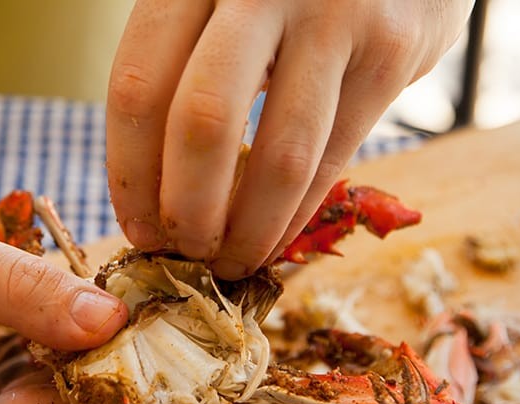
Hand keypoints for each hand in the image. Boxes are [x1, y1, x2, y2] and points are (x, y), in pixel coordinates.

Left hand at [106, 0, 473, 278]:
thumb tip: (158, 179)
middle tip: (183, 253)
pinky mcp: (390, 52)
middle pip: (201, 123)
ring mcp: (333, 16)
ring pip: (278, 155)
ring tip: (230, 262)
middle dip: (187, 210)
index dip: (129, 171)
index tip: (137, 227)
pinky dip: (297, 214)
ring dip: (248, 230)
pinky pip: (333, 158)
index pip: (140, 82)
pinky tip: (275, 238)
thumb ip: (194, 57)